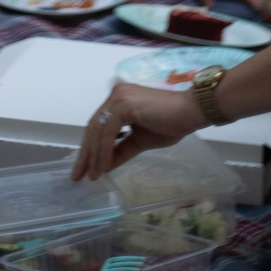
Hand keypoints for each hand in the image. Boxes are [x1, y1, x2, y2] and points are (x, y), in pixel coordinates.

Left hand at [72, 83, 204, 178]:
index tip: (84, 168)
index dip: (89, 148)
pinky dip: (104, 151)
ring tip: (93, 175)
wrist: (190, 112)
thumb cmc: (170, 123)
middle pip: (93, 127)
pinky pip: (108, 133)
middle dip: (85, 154)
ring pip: (98, 131)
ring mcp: (118, 98)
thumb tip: (104, 166)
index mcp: (118, 100)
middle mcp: (115, 95)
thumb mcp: (140, 141)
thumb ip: (121, 150)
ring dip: (94, 156)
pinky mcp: (124, 105)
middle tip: (79, 175)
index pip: (98, 125)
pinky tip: (104, 167)